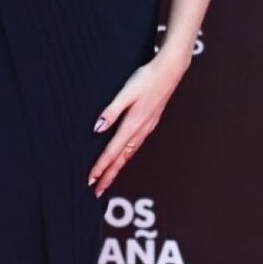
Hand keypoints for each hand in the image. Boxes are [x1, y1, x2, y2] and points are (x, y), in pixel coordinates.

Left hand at [88, 47, 189, 197]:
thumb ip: (111, 111)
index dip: (101, 167)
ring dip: (117, 168)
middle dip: (109, 176)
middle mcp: (140, 130)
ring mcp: (147, 128)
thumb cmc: (147, 78)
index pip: (113, 151)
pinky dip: (126, 157)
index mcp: (132, 124)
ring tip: (107, 180)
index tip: (91, 181)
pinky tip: (123, 158)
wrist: (170, 71)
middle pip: (121, 159)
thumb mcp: (126, 92)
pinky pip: (135, 146)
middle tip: (97, 192)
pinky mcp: (150, 123)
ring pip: (129, 154)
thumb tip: (97, 128)